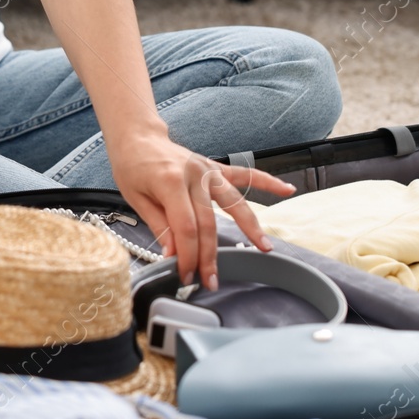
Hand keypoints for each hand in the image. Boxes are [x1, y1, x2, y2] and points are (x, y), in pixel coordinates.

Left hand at [108, 131, 295, 290]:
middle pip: (209, 223)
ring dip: (251, 226)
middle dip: (210, 256)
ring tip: (265, 247)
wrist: (137, 137)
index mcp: (170, 182)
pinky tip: (286, 189)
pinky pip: (244, 174)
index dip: (188, 256)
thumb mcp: (137, 199)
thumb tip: (175, 255)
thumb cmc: (133, 167)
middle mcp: (194, 175)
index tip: (186, 276)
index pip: (186, 228)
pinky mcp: (214, 167)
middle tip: (212, 281)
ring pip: (234, 201)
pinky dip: (266, 181)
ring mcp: (207, 170)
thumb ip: (160, 226)